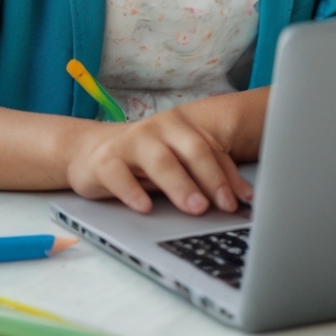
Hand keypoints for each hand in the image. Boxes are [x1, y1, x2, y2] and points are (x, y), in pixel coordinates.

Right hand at [64, 97, 256, 214]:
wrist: (90, 150)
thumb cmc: (144, 160)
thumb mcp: (177, 163)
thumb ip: (205, 176)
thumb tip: (243, 199)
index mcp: (181, 127)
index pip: (211, 149)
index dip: (229, 175)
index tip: (245, 200)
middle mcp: (159, 129)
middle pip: (191, 149)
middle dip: (210, 177)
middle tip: (225, 204)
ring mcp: (132, 142)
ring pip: (160, 161)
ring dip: (180, 185)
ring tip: (195, 207)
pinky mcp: (105, 161)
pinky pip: (120, 176)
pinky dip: (133, 192)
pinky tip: (145, 207)